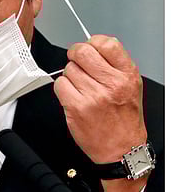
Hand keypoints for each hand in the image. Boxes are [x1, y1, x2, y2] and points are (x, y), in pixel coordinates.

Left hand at [53, 35, 148, 191]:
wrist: (121, 148)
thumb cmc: (124, 119)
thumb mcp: (131, 86)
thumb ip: (115, 66)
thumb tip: (95, 47)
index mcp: (127, 75)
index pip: (107, 43)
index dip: (92, 43)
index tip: (89, 48)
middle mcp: (111, 83)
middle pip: (82, 52)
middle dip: (75, 55)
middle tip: (76, 62)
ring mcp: (93, 95)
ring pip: (68, 69)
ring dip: (69, 75)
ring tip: (79, 86)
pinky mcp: (76, 107)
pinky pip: (59, 85)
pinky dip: (62, 88)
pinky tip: (71, 95)